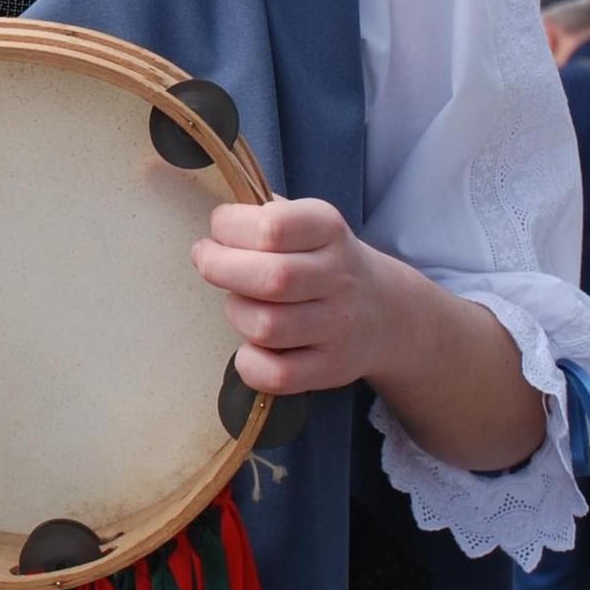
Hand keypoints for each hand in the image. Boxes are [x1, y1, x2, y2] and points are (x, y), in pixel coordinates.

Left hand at [191, 197, 388, 395]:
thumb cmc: (321, 259)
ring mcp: (337, 326)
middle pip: (270, 279)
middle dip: (219, 268)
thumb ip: (264, 214)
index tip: (218, 228)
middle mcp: (338, 277)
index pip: (274, 227)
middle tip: (206, 260)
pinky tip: (250, 347)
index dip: (230, 227)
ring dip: (236, 312)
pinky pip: (278, 375)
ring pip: (267, 327)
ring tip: (240, 301)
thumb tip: (216, 221)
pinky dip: (250, 364)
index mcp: (328, 229)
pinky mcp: (330, 368)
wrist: (383, 311)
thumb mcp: (306, 221)